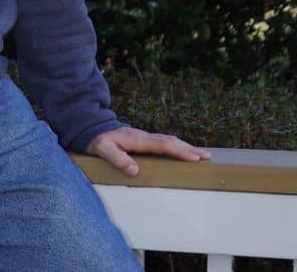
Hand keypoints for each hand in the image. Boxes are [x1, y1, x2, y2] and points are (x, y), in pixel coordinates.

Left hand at [86, 126, 209, 175]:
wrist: (89, 126)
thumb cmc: (95, 139)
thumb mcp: (102, 149)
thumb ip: (117, 159)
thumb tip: (135, 170)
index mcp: (136, 139)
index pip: (162, 145)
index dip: (179, 151)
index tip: (195, 158)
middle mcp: (142, 136)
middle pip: (170, 141)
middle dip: (189, 149)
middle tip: (206, 156)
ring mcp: (142, 136)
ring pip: (168, 140)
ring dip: (184, 146)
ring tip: (200, 154)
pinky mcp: (141, 139)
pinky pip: (162, 142)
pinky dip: (175, 145)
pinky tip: (180, 150)